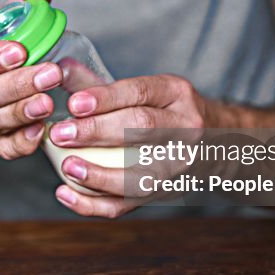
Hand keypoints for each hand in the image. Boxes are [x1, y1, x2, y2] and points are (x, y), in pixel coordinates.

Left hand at [49, 74, 210, 217]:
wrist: (215, 144)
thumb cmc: (166, 112)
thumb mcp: (147, 89)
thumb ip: (100, 83)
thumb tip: (59, 71)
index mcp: (177, 94)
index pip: (140, 93)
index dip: (105, 98)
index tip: (74, 104)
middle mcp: (186, 128)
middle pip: (142, 129)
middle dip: (97, 132)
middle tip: (60, 133)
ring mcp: (179, 164)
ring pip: (140, 176)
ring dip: (99, 175)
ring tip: (67, 167)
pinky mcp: (165, 192)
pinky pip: (128, 204)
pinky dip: (95, 204)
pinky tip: (66, 194)